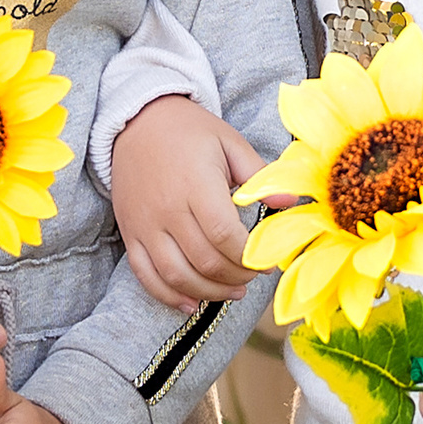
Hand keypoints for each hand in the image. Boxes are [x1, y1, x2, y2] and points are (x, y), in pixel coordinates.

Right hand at [111, 97, 262, 312]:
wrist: (137, 120)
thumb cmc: (190, 131)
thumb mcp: (230, 142)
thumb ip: (261, 176)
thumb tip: (293, 203)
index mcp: (196, 184)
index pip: (224, 236)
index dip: (249, 257)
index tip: (266, 261)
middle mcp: (167, 209)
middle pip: (205, 260)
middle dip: (236, 277)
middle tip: (252, 276)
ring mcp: (144, 224)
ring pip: (177, 275)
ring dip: (209, 292)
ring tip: (233, 292)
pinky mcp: (130, 232)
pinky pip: (146, 275)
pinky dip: (168, 296)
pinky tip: (191, 303)